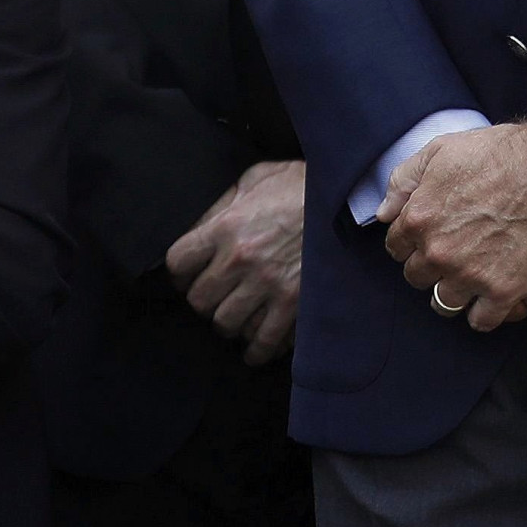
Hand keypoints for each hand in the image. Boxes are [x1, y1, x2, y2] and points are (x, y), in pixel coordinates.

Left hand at [165, 161, 307, 361]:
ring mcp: (268, 285)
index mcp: (227, 226)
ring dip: (228, 321)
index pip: (178, 262)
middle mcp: (242, 259)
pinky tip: (255, 345)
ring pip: (225, 323)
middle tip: (215, 294)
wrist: (348, 199)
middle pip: (199, 300)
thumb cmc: (301, 185)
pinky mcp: (294, 304)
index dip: (180, 271)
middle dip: (204, 298)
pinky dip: (256, 348)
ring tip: (235, 315)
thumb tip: (201, 228)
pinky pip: (263, 340)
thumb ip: (224, 204)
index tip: (188, 274)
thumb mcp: (256, 178)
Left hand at [382, 123, 526, 329]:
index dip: (412, 241)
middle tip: (455, 253)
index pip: (396, 247)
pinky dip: (483, 313)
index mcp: (419, 217)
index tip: (431, 236)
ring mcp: (471, 274)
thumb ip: (404, 180)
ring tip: (471, 277)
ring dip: (454, 292)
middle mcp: (439, 251)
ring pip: (443, 304)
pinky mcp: (504, 290)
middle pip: (417, 278)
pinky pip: (481, 321)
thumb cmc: (500, 152)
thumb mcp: (442, 149)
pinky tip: (492, 297)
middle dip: (431, 266)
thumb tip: (384, 212)